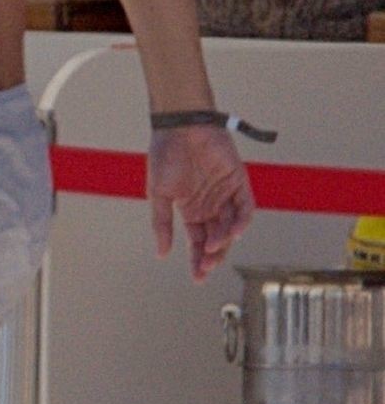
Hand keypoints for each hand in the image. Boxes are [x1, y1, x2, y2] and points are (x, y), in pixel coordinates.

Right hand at [148, 126, 254, 280]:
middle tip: (205, 268)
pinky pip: (245, 207)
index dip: (198, 259)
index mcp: (191, 209)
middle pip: (216, 238)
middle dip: (212, 256)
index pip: (198, 241)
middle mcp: (210, 204)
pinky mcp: (239, 181)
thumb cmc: (165, 155)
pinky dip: (241, 222)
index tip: (197, 277)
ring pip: (231, 226)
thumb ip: (162, 223)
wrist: (180, 126)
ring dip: (224, 240)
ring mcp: (225, 193)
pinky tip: (233, 233)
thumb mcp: (158, 194)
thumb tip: (162, 253)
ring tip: (214, 248)